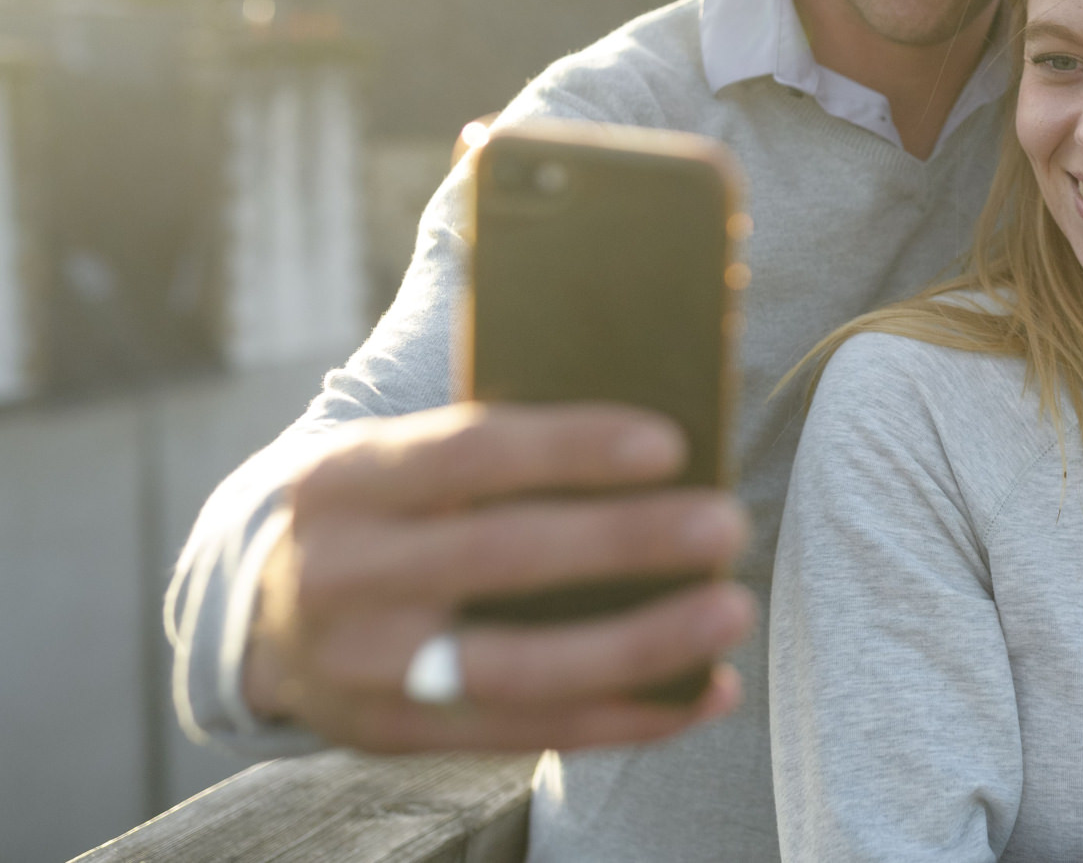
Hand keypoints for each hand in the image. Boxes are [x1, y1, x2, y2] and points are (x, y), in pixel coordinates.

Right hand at [242, 401, 755, 753]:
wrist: (254, 612)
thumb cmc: (381, 507)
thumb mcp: (397, 455)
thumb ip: (495, 446)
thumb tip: (654, 444)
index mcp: (344, 479)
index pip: (467, 453)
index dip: (569, 448)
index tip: (670, 443)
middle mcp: (340, 575)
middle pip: (502, 558)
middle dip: (625, 541)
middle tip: (725, 523)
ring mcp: (363, 669)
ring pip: (519, 667)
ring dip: (641, 646)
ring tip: (731, 611)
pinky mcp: (395, 736)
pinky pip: (529, 735)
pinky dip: (628, 718)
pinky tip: (704, 692)